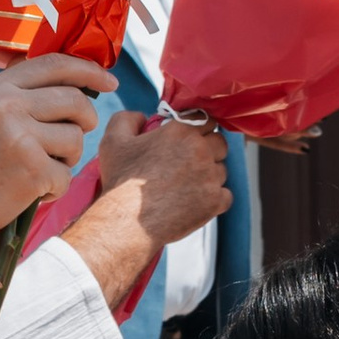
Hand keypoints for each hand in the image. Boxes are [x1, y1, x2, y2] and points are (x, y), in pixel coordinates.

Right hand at [0, 54, 108, 246]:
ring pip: (76, 140)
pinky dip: (53, 191)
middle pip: (75, 101)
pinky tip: (27, 194)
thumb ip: (16, 98)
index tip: (109, 80)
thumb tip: (72, 90)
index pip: (53, 63)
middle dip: (85, 123)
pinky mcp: (31, 169)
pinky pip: (66, 177)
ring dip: (66, 161)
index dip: (88, 70)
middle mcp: (7, 105)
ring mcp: (20, 136)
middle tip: (72, 143)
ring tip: (37, 173)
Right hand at [99, 111, 231, 248]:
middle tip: (190, 161)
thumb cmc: (121, 181)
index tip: (190, 138)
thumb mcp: (113, 140)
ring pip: (222, 169)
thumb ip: (129, 118)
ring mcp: (211, 177)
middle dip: (208, 149)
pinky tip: (195, 200)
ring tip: (187, 184)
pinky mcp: (215, 202)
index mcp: (181, 131)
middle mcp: (201, 151)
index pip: (206, 119)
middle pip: (220, 143)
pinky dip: (214, 198)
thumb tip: (143, 116)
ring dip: (210, 174)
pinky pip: (225, 195)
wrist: (128, 222)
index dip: (199, 128)